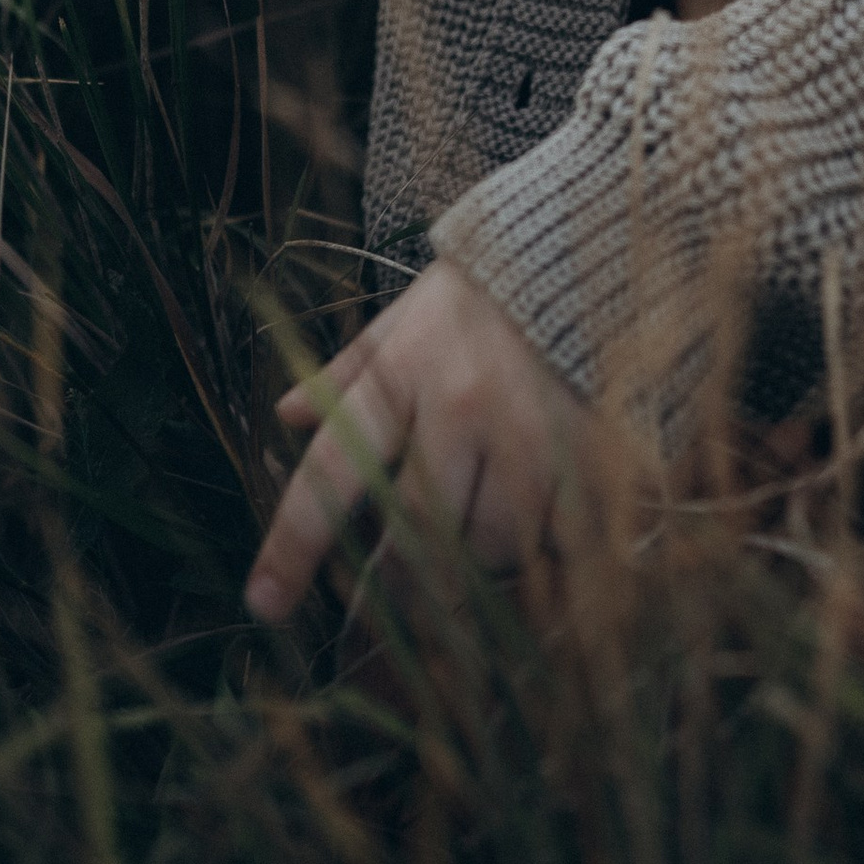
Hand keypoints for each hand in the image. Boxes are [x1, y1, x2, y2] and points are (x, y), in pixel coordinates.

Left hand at [245, 264, 591, 620]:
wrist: (599, 253)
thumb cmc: (491, 292)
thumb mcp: (410, 314)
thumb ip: (351, 370)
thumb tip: (285, 416)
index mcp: (408, 369)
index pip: (335, 466)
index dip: (295, 543)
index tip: (264, 604)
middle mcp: (464, 407)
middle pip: (415, 531)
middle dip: (397, 579)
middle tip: (388, 610)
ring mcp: (532, 439)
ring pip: (486, 548)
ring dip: (473, 563)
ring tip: (483, 529)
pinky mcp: (592, 461)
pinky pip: (555, 546)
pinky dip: (540, 558)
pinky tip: (542, 536)